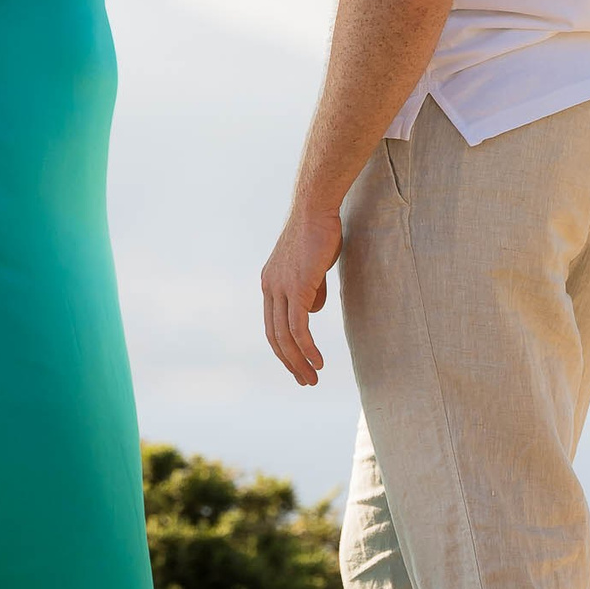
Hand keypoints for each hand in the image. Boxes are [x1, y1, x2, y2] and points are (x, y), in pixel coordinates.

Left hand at [260, 208, 340, 385]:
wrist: (316, 208)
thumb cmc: (319, 232)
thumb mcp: (313, 265)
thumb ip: (311, 288)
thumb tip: (312, 310)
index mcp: (270, 283)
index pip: (272, 324)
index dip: (284, 347)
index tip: (298, 363)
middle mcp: (270, 288)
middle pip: (274, 336)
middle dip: (289, 362)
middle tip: (305, 380)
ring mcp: (281, 289)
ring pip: (285, 336)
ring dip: (298, 361)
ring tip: (312, 378)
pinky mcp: (297, 288)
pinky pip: (299, 327)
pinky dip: (306, 348)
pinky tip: (317, 361)